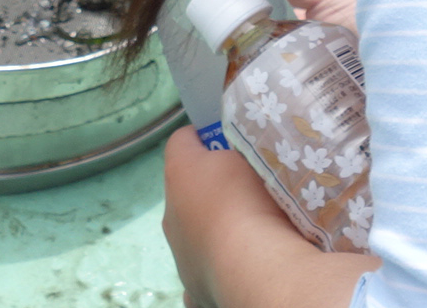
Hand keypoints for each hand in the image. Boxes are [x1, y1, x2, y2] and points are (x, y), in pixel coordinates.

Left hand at [163, 127, 373, 307]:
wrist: (255, 269)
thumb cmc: (249, 202)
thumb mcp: (251, 154)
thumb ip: (242, 149)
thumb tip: (241, 155)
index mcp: (179, 174)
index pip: (183, 141)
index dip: (206, 136)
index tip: (232, 139)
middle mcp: (171, 215)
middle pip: (189, 190)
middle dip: (214, 187)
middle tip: (250, 188)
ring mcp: (181, 255)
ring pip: (195, 233)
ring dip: (216, 228)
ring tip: (252, 231)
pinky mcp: (196, 289)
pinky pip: (203, 271)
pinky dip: (218, 267)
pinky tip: (240, 266)